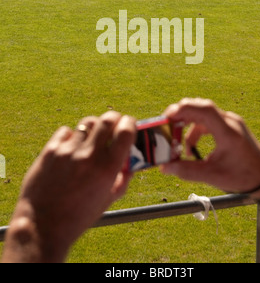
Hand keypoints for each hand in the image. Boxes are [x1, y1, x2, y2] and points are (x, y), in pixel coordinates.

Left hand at [2, 111, 135, 262]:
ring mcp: (68, 151)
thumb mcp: (108, 200)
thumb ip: (123, 179)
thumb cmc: (79, 216)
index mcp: (108, 168)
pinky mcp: (50, 150)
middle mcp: (89, 156)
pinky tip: (71, 148)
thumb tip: (130, 163)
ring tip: (90, 139)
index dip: (130, 123)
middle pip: (107, 119)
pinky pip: (66, 131)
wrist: (43, 225)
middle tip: (113, 125)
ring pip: (87, 123)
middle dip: (114, 119)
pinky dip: (71, 136)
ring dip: (93, 128)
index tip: (129, 124)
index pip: (126, 130)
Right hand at [161, 98, 259, 194]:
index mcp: (228, 132)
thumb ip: (187, 171)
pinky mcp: (230, 126)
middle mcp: (230, 122)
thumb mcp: (213, 176)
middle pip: (202, 107)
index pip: (205, 110)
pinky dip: (197, 130)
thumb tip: (165, 168)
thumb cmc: (243, 176)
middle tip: (166, 125)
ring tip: (179, 144)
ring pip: (204, 114)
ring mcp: (231, 122)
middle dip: (181, 114)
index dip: (184, 109)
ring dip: (188, 125)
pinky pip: (209, 121)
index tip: (168, 116)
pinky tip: (192, 146)